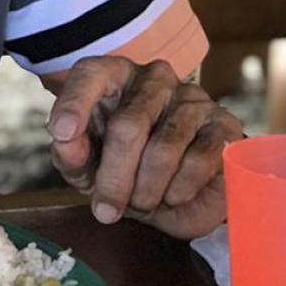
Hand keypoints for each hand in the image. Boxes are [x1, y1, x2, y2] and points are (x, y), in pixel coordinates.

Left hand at [47, 57, 242, 238]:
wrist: (173, 193)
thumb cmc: (121, 168)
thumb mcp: (85, 166)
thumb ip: (70, 152)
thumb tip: (65, 140)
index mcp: (113, 76)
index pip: (91, 76)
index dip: (74, 104)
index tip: (61, 133)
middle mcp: (153, 78)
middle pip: (128, 126)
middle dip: (114, 178)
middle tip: (106, 209)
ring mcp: (191, 98)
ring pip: (164, 148)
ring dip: (147, 190)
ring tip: (142, 201)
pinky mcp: (223, 123)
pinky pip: (199, 161)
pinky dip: (179, 190)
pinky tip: (172, 195)